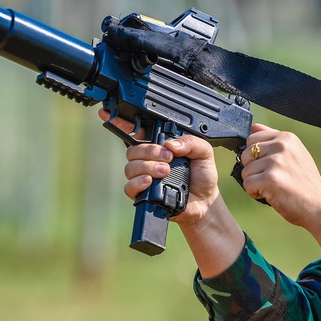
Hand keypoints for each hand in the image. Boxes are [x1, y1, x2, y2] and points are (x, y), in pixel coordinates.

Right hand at [100, 110, 220, 227]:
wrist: (205, 202)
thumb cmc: (202, 175)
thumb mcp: (204, 152)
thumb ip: (191, 142)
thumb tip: (171, 144)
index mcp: (160, 146)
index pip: (139, 132)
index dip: (124, 124)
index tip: (115, 118)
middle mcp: (148, 160)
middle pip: (133, 150)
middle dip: (149, 151)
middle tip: (168, 158)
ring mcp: (144, 176)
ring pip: (130, 167)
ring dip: (147, 167)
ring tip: (165, 171)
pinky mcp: (143, 194)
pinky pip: (129, 187)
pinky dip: (138, 183)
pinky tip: (150, 181)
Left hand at [238, 124, 320, 227]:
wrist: (319, 206)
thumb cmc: (305, 183)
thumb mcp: (294, 154)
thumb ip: (273, 139)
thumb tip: (253, 127)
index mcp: (287, 138)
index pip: (252, 138)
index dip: (255, 156)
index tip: (269, 166)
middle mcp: (281, 146)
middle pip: (245, 154)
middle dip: (252, 169)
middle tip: (270, 179)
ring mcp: (276, 162)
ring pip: (245, 171)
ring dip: (254, 183)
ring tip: (273, 187)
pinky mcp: (270, 179)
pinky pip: (247, 184)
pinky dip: (254, 193)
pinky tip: (270, 194)